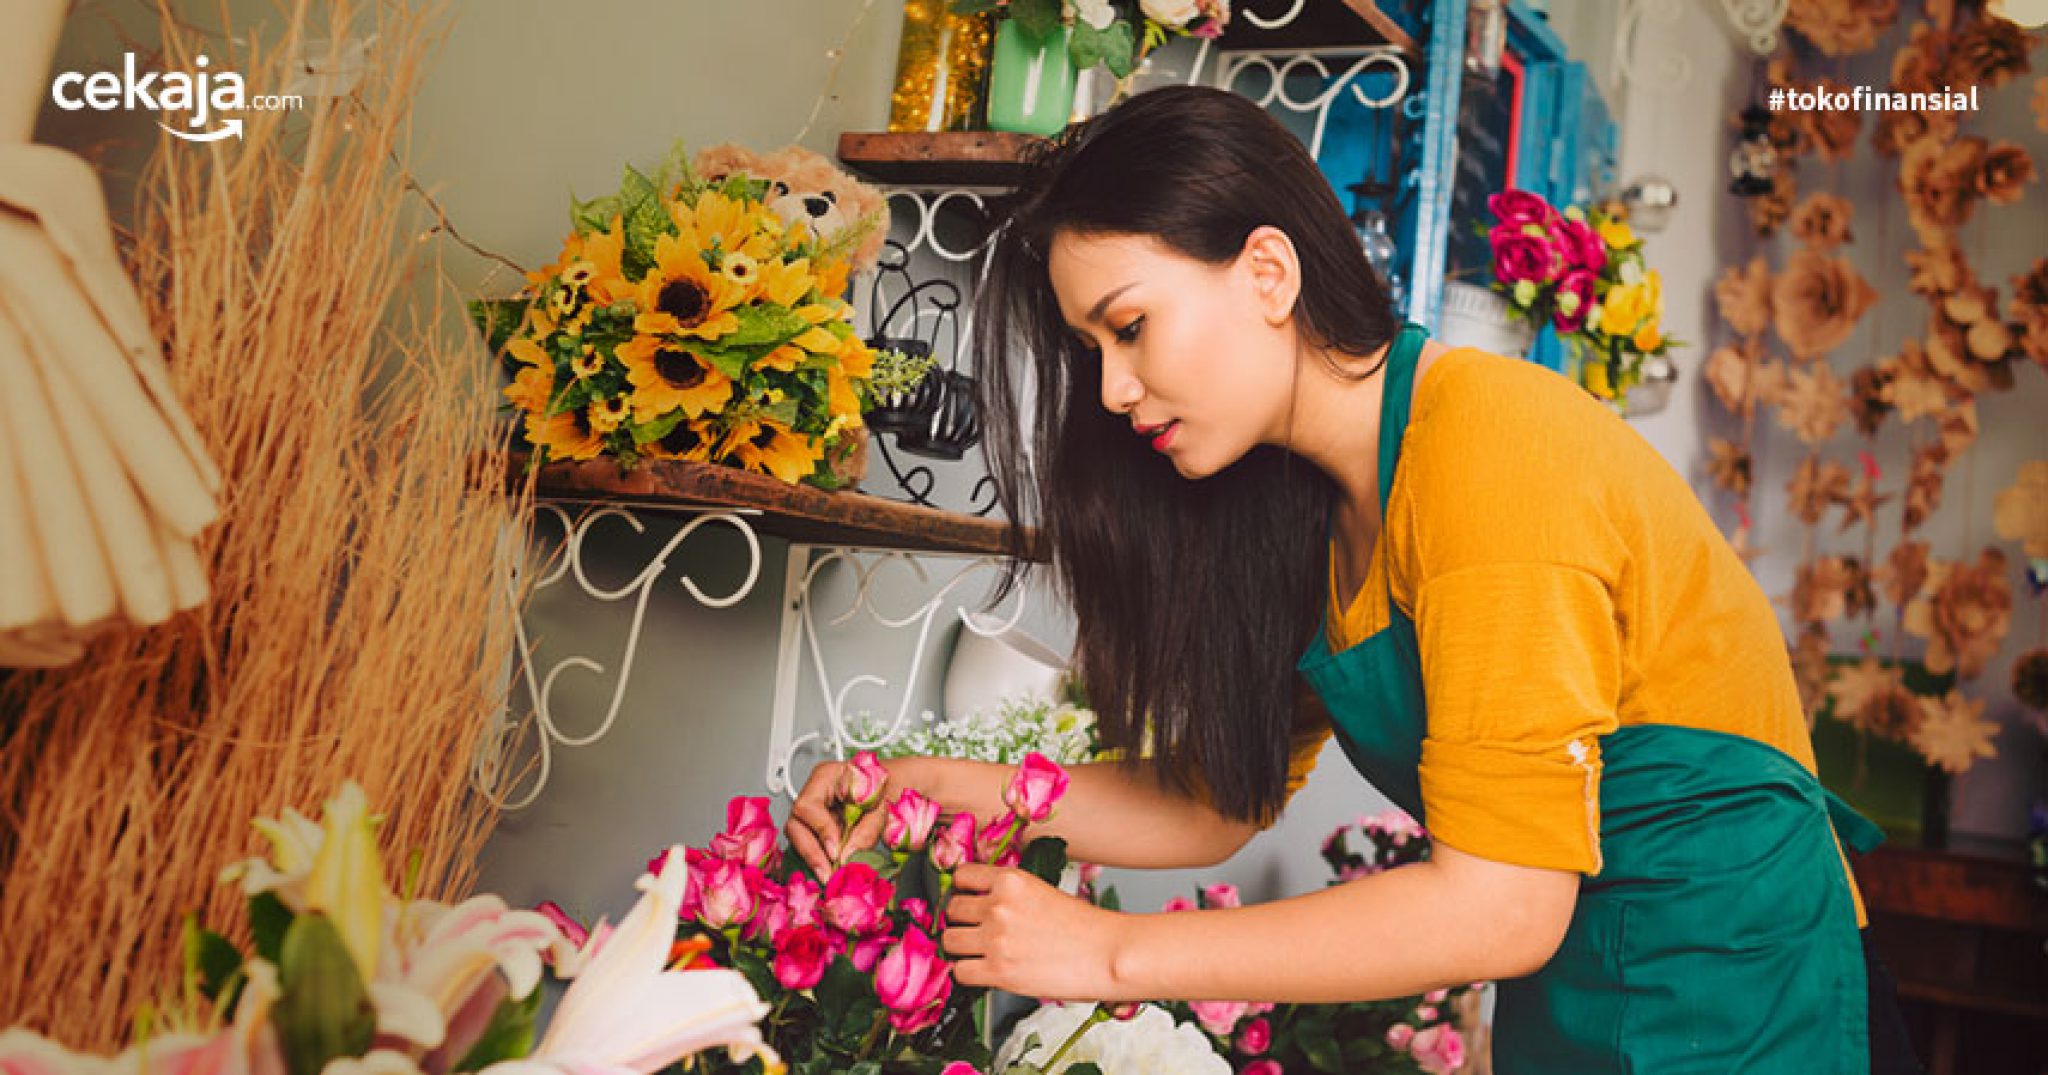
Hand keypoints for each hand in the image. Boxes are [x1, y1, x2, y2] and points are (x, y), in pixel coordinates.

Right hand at [784, 755, 919, 879]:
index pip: (808, 806)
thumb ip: (866, 830)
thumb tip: (847, 856)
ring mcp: (818, 811)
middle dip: (811, 852)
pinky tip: (833, 870)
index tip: (835, 850)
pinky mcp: (824, 826)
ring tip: (832, 875)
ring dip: (816, 859)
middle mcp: (817, 793)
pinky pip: (814, 844)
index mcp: (827, 776)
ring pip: (801, 838)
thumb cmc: (895, 784)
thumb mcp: (885, 805)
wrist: (906, 785)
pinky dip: (823, 859)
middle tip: (828, 873)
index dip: (820, 830)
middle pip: (796, 825)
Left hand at [942, 861, 1122, 1001]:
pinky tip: (984, 970)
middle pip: (952, 909)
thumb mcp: (1043, 891)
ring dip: (962, 947)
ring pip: (949, 940)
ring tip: (980, 952)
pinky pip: (959, 971)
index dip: (964, 891)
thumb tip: (981, 902)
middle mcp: (999, 905)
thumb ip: (1009, 894)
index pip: (962, 877)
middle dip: (963, 920)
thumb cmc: (1085, 927)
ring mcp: (995, 939)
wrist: (1108, 954)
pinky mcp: (998, 971)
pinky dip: (968, 972)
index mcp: (1011, 880)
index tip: (968, 900)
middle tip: (978, 930)